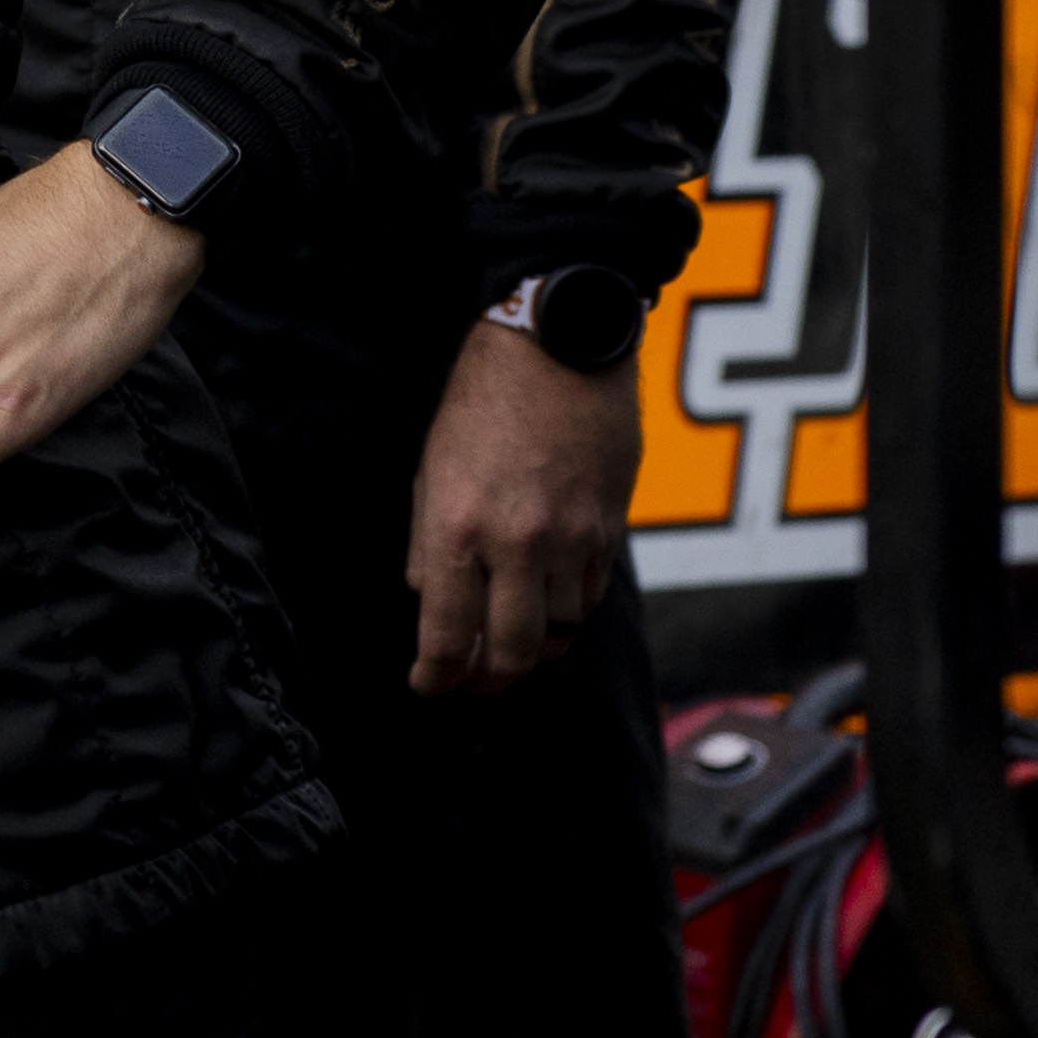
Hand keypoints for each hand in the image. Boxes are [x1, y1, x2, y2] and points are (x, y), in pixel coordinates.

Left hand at [405, 320, 639, 694]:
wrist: (555, 352)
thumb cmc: (480, 404)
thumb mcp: (429, 472)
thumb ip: (430, 544)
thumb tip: (432, 601)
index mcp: (458, 528)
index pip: (447, 634)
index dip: (436, 676)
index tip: (428, 686)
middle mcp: (517, 544)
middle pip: (512, 653)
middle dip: (490, 681)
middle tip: (474, 684)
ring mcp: (570, 541)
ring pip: (559, 633)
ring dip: (533, 648)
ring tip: (510, 645)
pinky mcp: (609, 532)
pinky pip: (590, 598)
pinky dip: (568, 612)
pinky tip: (549, 605)